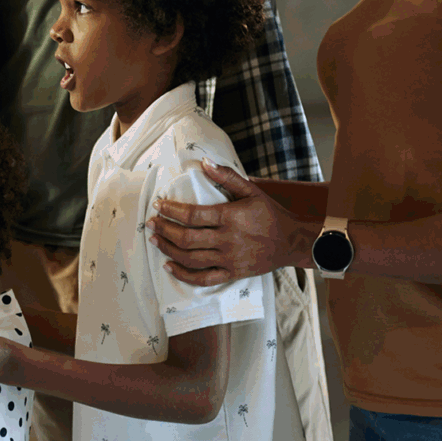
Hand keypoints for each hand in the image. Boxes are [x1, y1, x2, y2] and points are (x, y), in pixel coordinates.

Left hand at [150, 162, 305, 284]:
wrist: (291, 242)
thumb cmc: (270, 214)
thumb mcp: (251, 190)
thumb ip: (227, 176)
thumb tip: (204, 161)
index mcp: (230, 217)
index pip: (192, 215)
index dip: (171, 210)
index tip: (158, 205)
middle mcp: (227, 240)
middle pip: (186, 238)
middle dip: (164, 229)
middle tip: (151, 222)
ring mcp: (229, 259)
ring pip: (190, 258)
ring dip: (168, 249)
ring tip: (155, 239)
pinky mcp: (232, 273)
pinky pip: (203, 278)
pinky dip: (184, 275)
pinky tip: (169, 266)